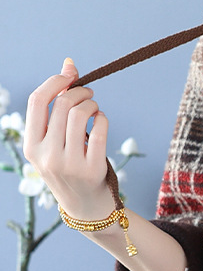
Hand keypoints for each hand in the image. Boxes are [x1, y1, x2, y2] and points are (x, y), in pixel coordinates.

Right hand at [25, 58, 114, 220]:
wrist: (85, 205)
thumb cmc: (68, 165)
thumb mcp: (53, 140)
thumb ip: (56, 105)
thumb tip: (69, 64)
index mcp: (31, 146)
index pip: (37, 101)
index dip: (55, 82)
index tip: (69, 76)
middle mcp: (46, 155)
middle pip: (63, 105)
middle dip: (79, 91)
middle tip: (88, 94)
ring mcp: (69, 164)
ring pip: (81, 114)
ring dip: (92, 104)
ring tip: (94, 107)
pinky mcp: (92, 169)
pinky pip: (100, 130)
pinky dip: (102, 118)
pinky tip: (101, 120)